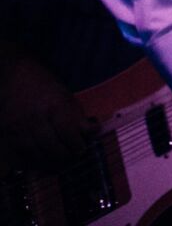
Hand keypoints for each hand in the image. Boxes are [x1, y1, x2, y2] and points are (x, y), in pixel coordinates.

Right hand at [0, 52, 91, 170]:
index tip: (83, 149)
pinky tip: (39, 164)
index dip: (77, 145)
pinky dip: (30, 163)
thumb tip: (93, 131)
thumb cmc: (44, 84)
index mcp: (54, 106)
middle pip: (52, 147)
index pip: (68, 132)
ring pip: (35, 155)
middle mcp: (35, 119)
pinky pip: (18, 155)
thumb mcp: (65, 94)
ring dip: (49, 164)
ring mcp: (18, 128)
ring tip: (59, 165)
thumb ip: (78, 115)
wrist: (12, 76)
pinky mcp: (6, 134)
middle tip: (73, 159)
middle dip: (65, 157)